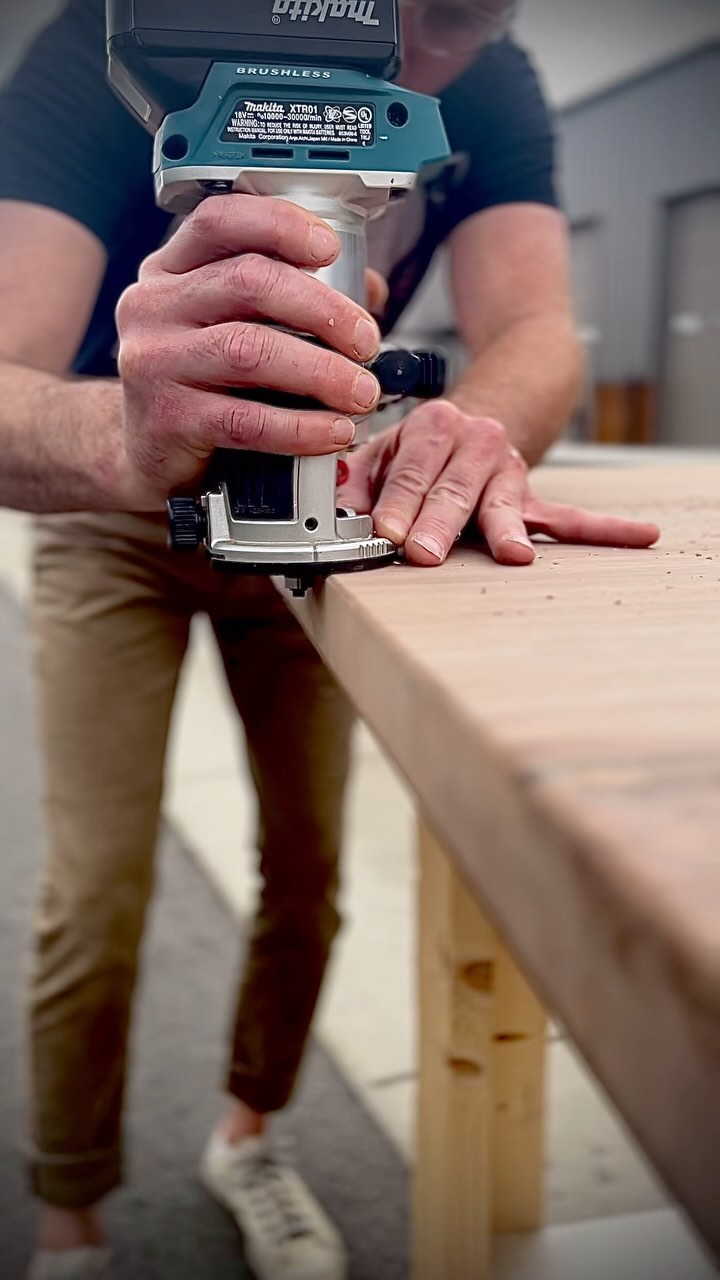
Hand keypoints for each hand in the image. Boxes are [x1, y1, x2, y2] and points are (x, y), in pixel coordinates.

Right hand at [115, 194, 381, 506]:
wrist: (146, 454)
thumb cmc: (197, 385)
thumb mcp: (228, 327)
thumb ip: (288, 299)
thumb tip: (366, 289)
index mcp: (171, 271)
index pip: (220, 221)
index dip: (280, 224)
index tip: (329, 247)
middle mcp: (154, 307)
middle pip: (249, 281)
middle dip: (323, 309)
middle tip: (365, 341)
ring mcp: (155, 362)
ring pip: (250, 349)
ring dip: (321, 371)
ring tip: (360, 393)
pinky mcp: (167, 420)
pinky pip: (246, 419)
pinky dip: (301, 428)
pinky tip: (332, 431)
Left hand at [342, 400, 660, 565]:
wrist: (483, 413)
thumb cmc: (425, 445)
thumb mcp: (382, 449)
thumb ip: (354, 479)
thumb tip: (330, 509)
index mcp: (432, 429)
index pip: (410, 471)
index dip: (395, 501)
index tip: (383, 530)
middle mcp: (475, 445)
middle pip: (454, 489)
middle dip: (439, 523)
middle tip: (424, 551)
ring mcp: (508, 472)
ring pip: (505, 503)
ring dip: (506, 531)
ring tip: (514, 555)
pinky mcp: (533, 497)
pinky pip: (573, 516)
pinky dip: (608, 529)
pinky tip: (642, 534)